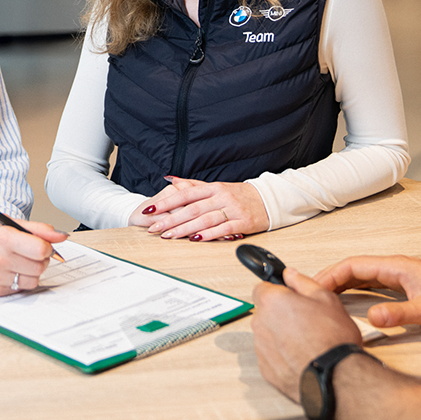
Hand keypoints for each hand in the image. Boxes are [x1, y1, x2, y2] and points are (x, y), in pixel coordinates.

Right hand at [0, 221, 68, 297]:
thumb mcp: (9, 223)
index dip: (46, 247)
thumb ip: (39, 229)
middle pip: (40, 266)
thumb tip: (62, 236)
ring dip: (32, 271)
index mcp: (4, 238)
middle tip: (28, 252)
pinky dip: (20, 280)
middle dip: (40, 259)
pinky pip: (22, 289)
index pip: (41, 249)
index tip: (41, 245)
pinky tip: (9, 271)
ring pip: (34, 279)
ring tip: (18, 261)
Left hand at [132, 175, 268, 240]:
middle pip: (192, 208)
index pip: (185, 194)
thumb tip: (171, 180)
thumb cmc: (240, 195)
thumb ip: (194, 186)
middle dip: (170, 219)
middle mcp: (221, 197)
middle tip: (154, 228)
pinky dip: (209, 234)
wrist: (270, 200)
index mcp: (213, 188)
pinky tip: (196, 239)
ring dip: (185, 228)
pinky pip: (223, 229)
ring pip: (204, 219)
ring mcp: (232, 209)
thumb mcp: (217, 187)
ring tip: (169, 235)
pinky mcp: (243, 222)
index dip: (166, 202)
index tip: (150, 210)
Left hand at [252, 268, 362, 401]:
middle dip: (280, 313)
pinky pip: (270, 355)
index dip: (277, 291)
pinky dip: (281, 355)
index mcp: (272, 301)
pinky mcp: (265, 369)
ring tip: (306, 341)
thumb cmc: (333, 340)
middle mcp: (261, 323)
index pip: (262, 287)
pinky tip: (301, 356)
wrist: (336, 377)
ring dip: (280, 335)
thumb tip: (291, 275)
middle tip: (304, 320)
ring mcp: (261, 348)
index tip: (288, 296)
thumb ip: (303, 282)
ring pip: (267, 334)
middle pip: (264, 311)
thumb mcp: (326, 299)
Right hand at [313, 255, 420, 330]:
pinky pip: (370, 283)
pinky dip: (353, 288)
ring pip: (361, 275)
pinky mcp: (403, 286)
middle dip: (330, 277)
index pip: (354, 265)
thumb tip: (373, 316)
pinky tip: (348, 298)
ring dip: (341, 282)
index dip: (331, 274)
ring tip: (323, 294)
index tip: (315, 286)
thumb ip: (400, 314)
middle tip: (310, 291)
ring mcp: (398, 276)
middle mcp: (395, 268)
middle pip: (354, 268)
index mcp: (396, 266)